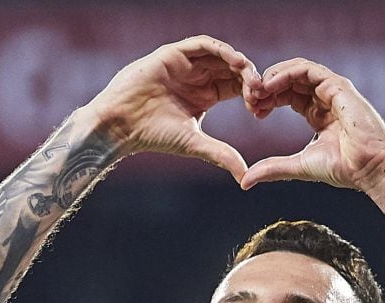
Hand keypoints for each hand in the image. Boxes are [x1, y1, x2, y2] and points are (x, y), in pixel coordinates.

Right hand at [87, 35, 261, 182]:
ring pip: (221, 56)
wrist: (122, 124)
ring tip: (251, 75)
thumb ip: (221, 154)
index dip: (251, 95)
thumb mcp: (194, 143)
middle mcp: (198, 76)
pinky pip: (203, 45)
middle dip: (249, 78)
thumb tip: (245, 176)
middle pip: (233, 70)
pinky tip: (235, 62)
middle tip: (261, 92)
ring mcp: (186, 63)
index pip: (236, 88)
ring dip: (239, 63)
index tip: (261, 109)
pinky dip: (221, 50)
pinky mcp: (174, 53)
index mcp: (206, 94)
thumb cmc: (154, 135)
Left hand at [240, 59, 384, 191]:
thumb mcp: (298, 166)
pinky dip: (286, 73)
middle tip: (250, 99)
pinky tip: (271, 85)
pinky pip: (307, 70)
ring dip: (274, 77)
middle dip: (267, 88)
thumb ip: (272, 169)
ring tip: (257, 91)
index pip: (288, 96)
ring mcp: (333, 90)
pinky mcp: (338, 86)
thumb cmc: (343, 169)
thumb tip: (245, 181)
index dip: (268, 100)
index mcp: (318, 114)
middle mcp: (326, 99)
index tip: (252, 112)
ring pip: (297, 70)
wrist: (370, 169)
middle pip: (290, 81)